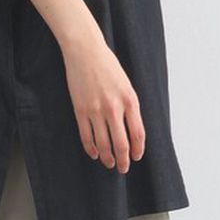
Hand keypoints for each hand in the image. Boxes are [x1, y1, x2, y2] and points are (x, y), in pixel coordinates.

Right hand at [61, 32, 144, 173]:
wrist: (85, 51)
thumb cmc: (107, 64)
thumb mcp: (126, 84)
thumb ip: (129, 106)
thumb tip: (131, 129)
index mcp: (130, 100)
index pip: (138, 134)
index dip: (138, 150)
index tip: (136, 157)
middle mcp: (114, 107)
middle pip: (122, 144)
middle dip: (124, 160)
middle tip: (123, 168)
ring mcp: (96, 110)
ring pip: (103, 144)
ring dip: (107, 158)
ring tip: (109, 163)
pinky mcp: (81, 110)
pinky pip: (86, 136)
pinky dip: (91, 148)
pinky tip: (94, 153)